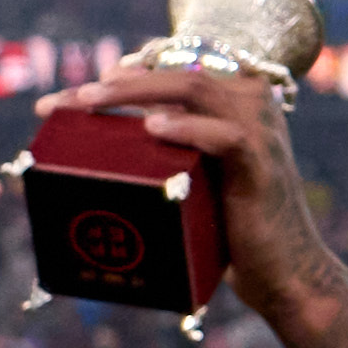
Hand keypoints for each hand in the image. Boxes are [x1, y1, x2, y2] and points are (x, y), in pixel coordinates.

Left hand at [61, 38, 339, 311]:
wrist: (282, 272)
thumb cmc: (227, 224)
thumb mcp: (192, 176)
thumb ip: (161, 148)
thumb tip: (91, 140)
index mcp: (233, 98)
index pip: (169, 75)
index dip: (117, 78)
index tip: (64, 99)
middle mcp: (251, 102)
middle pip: (175, 76)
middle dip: (114, 85)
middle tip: (65, 102)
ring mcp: (261, 129)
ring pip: (195, 90)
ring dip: (137, 93)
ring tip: (91, 104)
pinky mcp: (262, 163)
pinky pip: (225, 136)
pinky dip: (187, 128)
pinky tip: (152, 128)